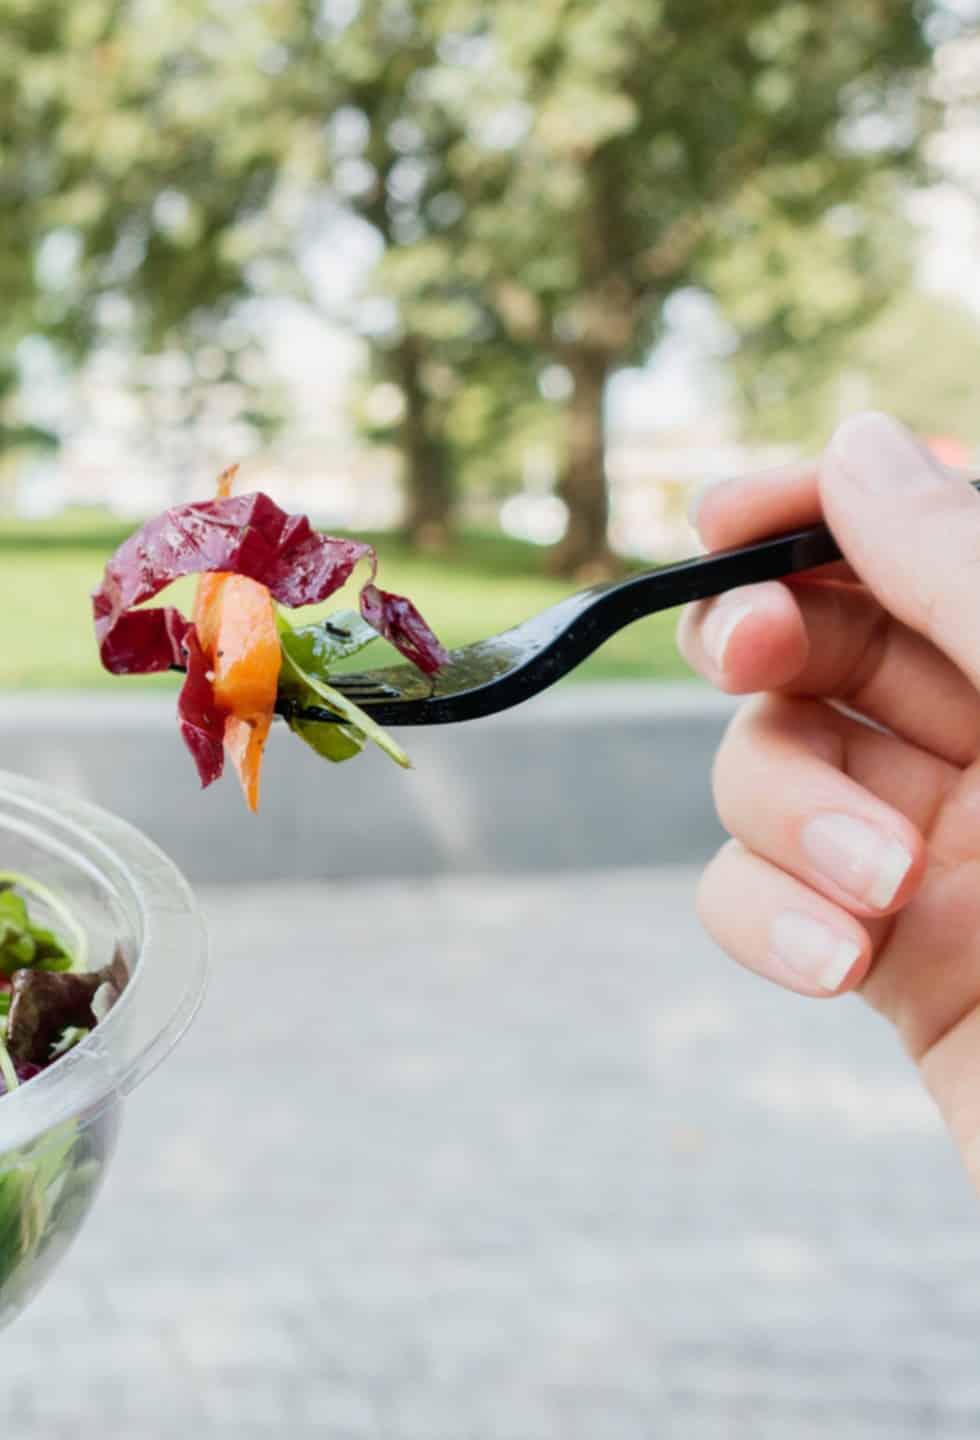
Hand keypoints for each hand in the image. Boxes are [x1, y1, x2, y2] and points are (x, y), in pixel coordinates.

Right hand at [679, 412, 979, 1186]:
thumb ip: (973, 575)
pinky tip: (833, 965)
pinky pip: (758, 894)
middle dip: (770, 641)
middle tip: (752, 657)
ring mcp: (950, 853)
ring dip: (786, 811)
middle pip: (831, 636)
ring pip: (775, 762)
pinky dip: (762, 916)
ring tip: (871, 893)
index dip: (824, 506)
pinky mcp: (894, 964)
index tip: (730, 519)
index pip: (934, 530)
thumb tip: (857, 445)